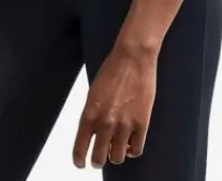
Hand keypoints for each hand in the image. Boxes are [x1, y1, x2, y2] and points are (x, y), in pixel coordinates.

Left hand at [73, 46, 156, 168]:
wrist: (133, 57)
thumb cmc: (112, 69)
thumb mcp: (93, 93)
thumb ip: (92, 115)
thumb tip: (94, 133)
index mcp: (89, 114)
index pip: (80, 149)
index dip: (79, 160)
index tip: (81, 163)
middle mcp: (105, 122)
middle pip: (99, 159)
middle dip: (98, 159)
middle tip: (101, 156)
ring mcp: (124, 124)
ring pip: (118, 157)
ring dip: (117, 154)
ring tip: (118, 146)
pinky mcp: (142, 122)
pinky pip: (136, 149)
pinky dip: (132, 149)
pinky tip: (131, 141)